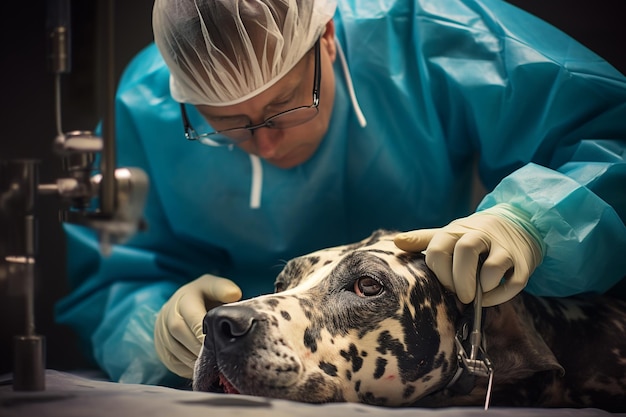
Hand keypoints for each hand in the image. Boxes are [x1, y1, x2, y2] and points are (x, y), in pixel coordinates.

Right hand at [154, 274, 241, 377]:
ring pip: (175, 351)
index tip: (219, 342)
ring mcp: (161, 334)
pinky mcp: (162, 350)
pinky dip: (189, 369)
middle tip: (220, 357)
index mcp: (183, 299)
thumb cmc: (204, 297)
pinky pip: (173, 364)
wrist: (181, 305)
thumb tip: (234, 294)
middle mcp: (168, 316)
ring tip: (215, 366)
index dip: (204, 332)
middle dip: (200, 347)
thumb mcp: (213, 286)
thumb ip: (223, 288)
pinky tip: (204, 370)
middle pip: (180, 333)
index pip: (192, 317)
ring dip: (195, 360)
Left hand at [394, 204, 543, 305]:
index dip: (438, 271)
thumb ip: (424, 240)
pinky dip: (499, 294)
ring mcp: (504, 248)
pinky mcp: (523, 262)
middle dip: (459, 280)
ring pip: (491, 267)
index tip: (443, 284)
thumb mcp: (450, 234)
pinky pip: (512, 282)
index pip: (438, 248)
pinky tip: (490, 294)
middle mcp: (480, 234)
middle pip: (465, 252)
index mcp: (457, 230)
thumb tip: (397, 242)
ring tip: (476, 295)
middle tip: (459, 295)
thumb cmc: (475, 236)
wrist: (519, 224)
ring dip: (480, 287)